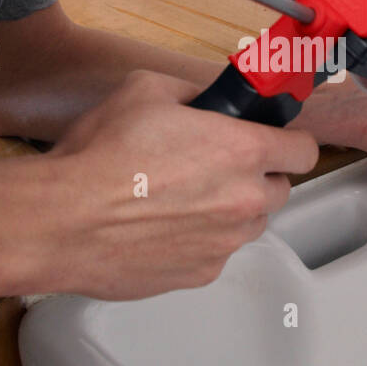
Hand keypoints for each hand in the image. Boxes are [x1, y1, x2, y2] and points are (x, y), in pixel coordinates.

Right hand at [37, 70, 319, 298]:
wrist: (63, 220)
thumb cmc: (99, 157)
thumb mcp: (146, 90)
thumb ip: (192, 93)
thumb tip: (203, 100)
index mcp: (242, 150)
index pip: (303, 151)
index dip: (289, 143)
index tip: (276, 142)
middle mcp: (244, 201)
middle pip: (279, 191)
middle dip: (256, 178)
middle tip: (216, 166)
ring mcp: (224, 243)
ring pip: (247, 225)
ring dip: (229, 212)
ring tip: (182, 198)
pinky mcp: (200, 274)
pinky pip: (215, 254)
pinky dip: (199, 241)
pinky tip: (162, 226)